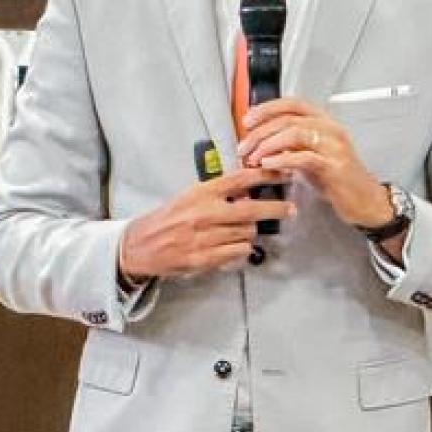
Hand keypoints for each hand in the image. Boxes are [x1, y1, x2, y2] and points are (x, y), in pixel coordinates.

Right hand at [118, 166, 292, 280]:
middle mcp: (205, 213)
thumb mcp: (190, 196)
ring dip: (252, 232)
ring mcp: (205, 237)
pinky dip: (241, 250)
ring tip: (244, 231)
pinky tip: (233, 246)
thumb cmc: (168, 219)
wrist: (141, 245)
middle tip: (290, 209)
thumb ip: (218, 192)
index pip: (240, 179)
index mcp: (202, 192)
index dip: (266, 176)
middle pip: (252, 209)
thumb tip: (248, 188)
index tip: (284, 173)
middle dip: (276, 209)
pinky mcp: (204, 258)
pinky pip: (238, 252)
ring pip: (247, 233)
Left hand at [239, 98, 396, 229]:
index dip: (267, 108)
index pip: (293, 104)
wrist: (366, 201)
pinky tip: (268, 164)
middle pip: (288, 119)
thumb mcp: (310, 156)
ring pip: (294, 133)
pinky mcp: (334, 166)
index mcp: (324, 122)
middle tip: (244, 146)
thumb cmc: (338, 180)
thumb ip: (290, 145)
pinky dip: (281, 159)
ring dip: (267, 145)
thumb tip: (260, 141)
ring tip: (253, 158)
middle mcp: (331, 129)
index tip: (248, 120)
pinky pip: (302, 157)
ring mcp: (334, 146)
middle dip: (260, 132)